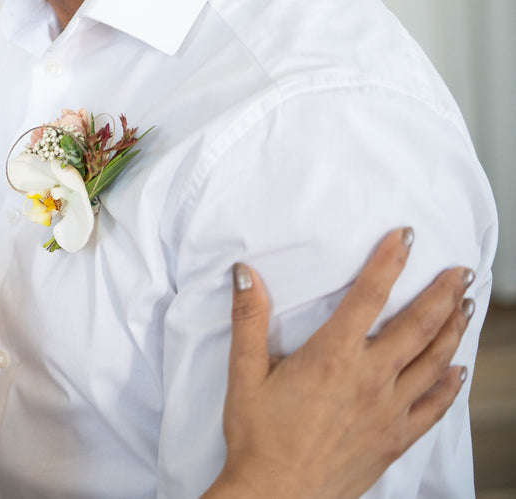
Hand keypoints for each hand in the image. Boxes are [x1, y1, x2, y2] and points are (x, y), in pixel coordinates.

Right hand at [211, 228, 473, 498]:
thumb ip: (248, 319)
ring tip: (466, 307)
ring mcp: (388, 409)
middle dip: (442, 294)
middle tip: (460, 271)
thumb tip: (246, 273)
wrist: (277, 494)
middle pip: (417, 326)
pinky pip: (434, 406)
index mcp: (331, 356)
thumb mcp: (243, 373)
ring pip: (433, 361)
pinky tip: (458, 370)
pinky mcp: (395, 437)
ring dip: (453, 330)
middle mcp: (369, 378)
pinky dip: (450, 385)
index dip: (390, 262)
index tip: (406, 237)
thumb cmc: (257, 436)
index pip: (368, 296)